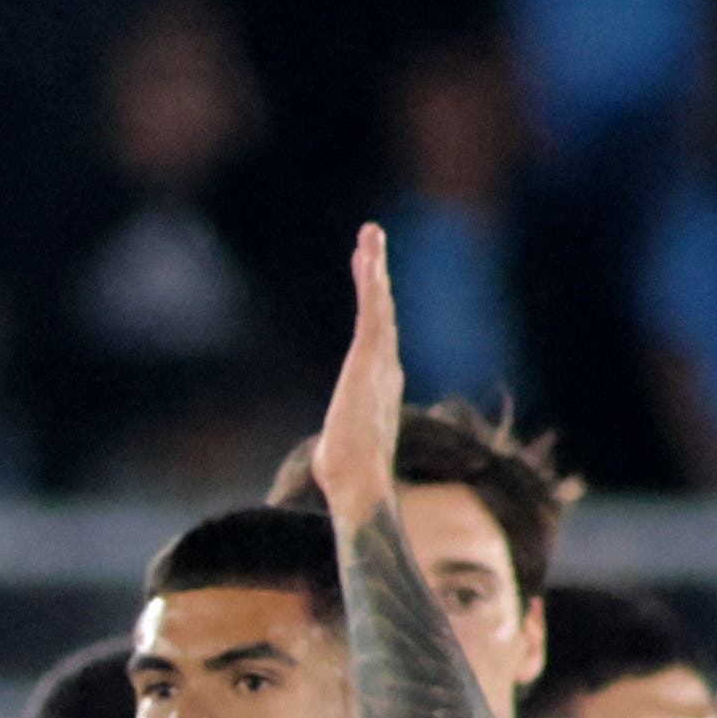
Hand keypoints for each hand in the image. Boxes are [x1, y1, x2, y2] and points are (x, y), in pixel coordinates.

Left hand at [310, 221, 407, 530]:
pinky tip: (368, 255)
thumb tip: (330, 463)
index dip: (375, 309)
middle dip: (375, 276)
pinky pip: (372, 308)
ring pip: (378, 304)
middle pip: (380, 313)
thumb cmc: (347, 478)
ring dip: (373, 267)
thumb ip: (338, 444)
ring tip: (369, 233)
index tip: (369, 282)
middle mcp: (385, 369)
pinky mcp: (370, 357)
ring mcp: (380, 361)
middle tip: (369, 242)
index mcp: (378, 387)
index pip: (375, 338)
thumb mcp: (338, 452)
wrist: (359, 484)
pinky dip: (372, 280)